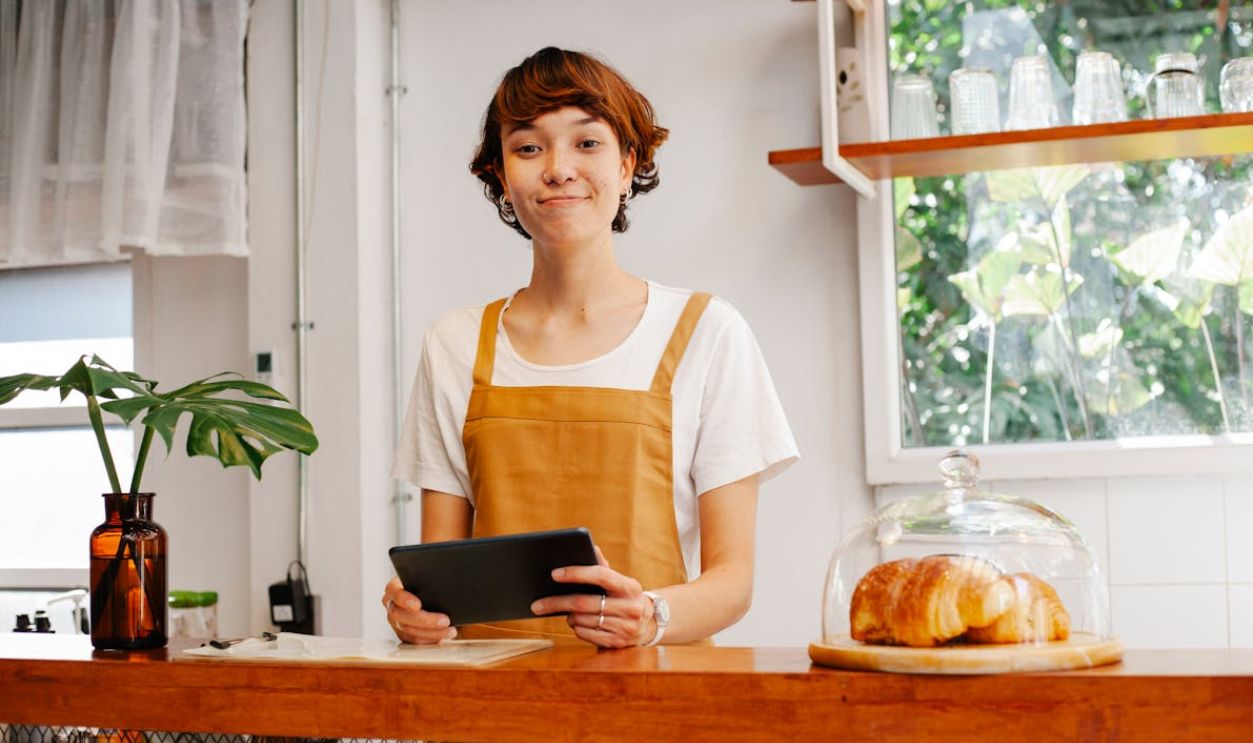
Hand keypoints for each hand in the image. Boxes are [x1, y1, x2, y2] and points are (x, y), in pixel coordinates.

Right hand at [381, 576, 457, 643]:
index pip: (395, 593)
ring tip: (449, 630)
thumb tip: (445, 587)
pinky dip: (430, 639)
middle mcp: (391, 606)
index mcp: (393, 589)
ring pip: (409, 631)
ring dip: (432, 633)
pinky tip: (443, 635)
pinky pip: (414, 640)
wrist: (427, 595)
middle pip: (402, 616)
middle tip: (445, 620)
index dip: (405, 600)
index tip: (418, 605)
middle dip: (425, 621)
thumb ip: (429, 582)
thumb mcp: (426, 579)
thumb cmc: (427, 585)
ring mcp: (395, 622)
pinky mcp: (403, 634)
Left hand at [530, 545, 656, 648]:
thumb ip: (603, 567)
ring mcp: (625, 627)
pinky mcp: (616, 643)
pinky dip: (577, 628)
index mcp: (630, 587)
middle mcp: (630, 607)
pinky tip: (577, 623)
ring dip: (568, 616)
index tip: (555, 573)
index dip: (577, 573)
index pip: (601, 575)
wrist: (649, 624)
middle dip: (557, 602)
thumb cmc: (625, 597)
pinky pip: (586, 634)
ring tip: (565, 612)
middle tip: (537, 604)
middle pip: (584, 603)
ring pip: (582, 620)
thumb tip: (592, 549)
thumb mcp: (620, 582)